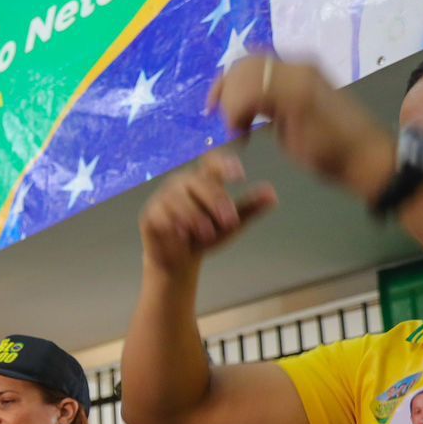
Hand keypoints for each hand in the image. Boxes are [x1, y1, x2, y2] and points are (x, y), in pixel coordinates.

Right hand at [138, 152, 276, 275]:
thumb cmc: (205, 238)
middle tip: (230, 221)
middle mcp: (182, 184)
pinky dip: (174, 224)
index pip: (211, 162)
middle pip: (198, 181)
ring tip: (208, 233)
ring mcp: (163, 197)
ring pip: (178, 198)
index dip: (224, 164)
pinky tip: (183, 234)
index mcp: (204, 181)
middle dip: (216, 200)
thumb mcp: (232, 225)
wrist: (179, 261)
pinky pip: (161, 213)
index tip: (240, 177)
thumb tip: (273, 194)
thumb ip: (249, 209)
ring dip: (195, 216)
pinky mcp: (149, 214)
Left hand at [208, 56, 394, 200]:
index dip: (227, 80)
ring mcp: (300, 79)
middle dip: (224, 92)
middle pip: (244, 64)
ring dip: (232, 107)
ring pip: (244, 77)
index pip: (251, 60)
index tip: (216, 107)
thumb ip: (271, 105)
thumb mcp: (291, 118)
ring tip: (239, 132)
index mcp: (298, 68)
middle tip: (227, 123)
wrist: (364, 157)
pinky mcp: (298, 98)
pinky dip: (238, 116)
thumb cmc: (332, 145)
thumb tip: (245, 105)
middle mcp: (299, 66)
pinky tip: (245, 137)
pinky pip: (251, 95)